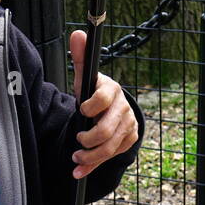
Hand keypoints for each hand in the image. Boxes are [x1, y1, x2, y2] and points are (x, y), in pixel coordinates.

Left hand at [69, 29, 138, 178]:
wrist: (108, 111)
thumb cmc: (94, 94)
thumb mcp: (85, 79)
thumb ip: (81, 60)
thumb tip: (78, 34)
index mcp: (112, 90)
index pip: (103, 99)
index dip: (90, 106)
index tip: (80, 109)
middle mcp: (123, 108)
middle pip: (107, 130)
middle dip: (88, 140)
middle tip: (76, 142)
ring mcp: (128, 125)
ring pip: (110, 147)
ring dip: (89, 157)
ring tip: (75, 158)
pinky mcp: (129, 139)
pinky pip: (111, 157)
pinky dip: (93, 167)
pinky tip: (80, 170)